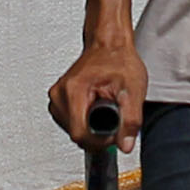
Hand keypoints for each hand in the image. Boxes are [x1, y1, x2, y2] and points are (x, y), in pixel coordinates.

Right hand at [47, 37, 145, 152]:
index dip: (100, 140)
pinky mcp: (58, 98)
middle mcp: (59, 94)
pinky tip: (94, 109)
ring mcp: (56, 96)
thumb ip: (130, 119)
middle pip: (76, 134)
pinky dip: (83, 121)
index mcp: (74, 91)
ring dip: (90, 128)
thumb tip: (125, 144)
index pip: (80, 134)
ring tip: (103, 109)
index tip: (113, 132)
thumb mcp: (132, 90)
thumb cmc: (118, 59)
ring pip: (72, 130)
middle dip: (96, 133)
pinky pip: (69, 122)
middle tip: (113, 115)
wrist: (108, 44)